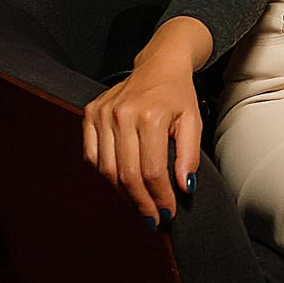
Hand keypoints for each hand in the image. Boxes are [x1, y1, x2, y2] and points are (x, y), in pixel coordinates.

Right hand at [81, 16, 210, 227]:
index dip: (159, 197)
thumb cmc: (178, 94)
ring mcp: (102, 114)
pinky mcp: (90, 113)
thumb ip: (189, 155)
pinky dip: (104, 174)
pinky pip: (91, 155)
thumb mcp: (193, 120)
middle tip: (152, 219)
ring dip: (122, 193)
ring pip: (106, 169)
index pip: (152, 170)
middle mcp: (122, 114)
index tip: (167, 213)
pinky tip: (120, 183)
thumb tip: (185, 188)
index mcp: (150, 115)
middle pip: (127, 174)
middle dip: (141, 202)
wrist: (160, 63)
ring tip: (138, 205)